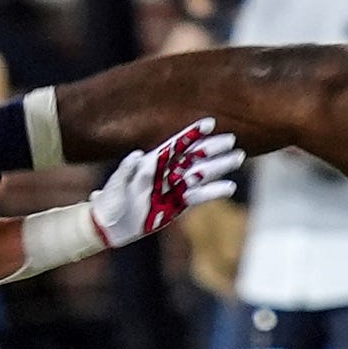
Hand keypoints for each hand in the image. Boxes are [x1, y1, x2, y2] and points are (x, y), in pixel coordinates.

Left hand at [90, 119, 242, 248]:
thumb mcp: (115, 184)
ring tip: (237, 158)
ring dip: (219, 167)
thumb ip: (126, 169)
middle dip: (213, 148)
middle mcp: (166, 173)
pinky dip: (212, 192)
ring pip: (200, 175)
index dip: (193, 134)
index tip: (210, 123)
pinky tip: (229, 187)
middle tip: (232, 140)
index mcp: (152, 162)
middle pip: (194, 157)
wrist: (110, 224)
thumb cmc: (110, 200)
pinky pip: (198, 197)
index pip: (176, 145)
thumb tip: (137, 155)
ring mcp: (174, 189)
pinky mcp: (177, 206)